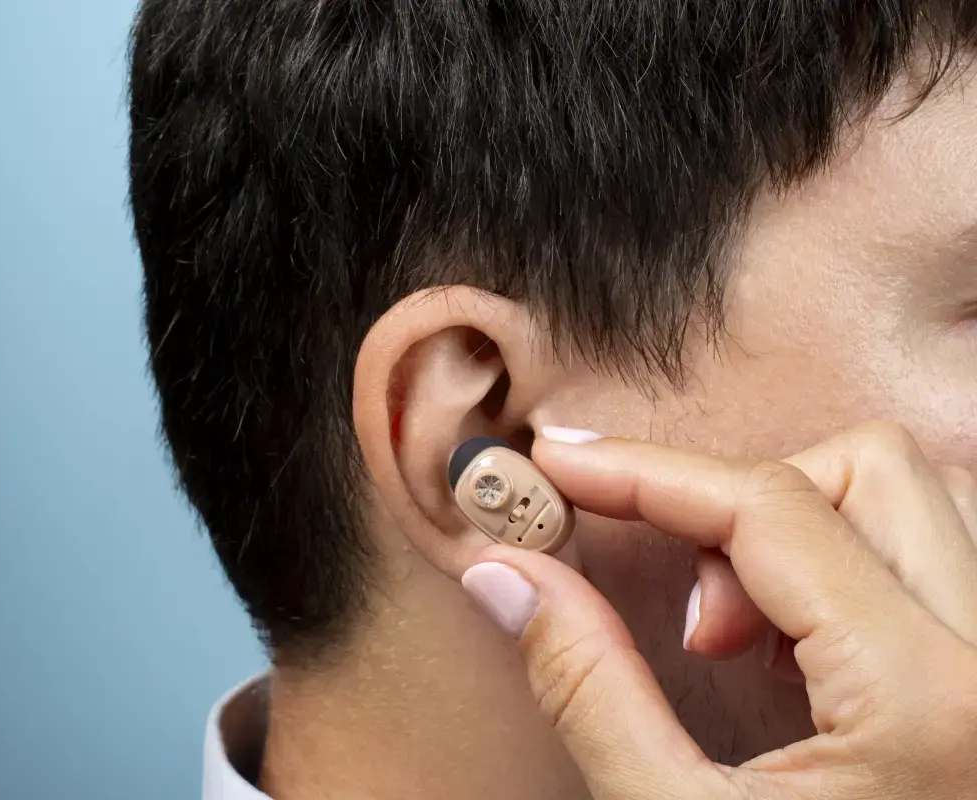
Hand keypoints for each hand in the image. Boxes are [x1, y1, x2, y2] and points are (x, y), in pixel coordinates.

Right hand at [460, 421, 976, 798]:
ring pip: (915, 503)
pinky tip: (798, 663)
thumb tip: (505, 572)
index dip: (644, 471)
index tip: (561, 463)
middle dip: (745, 507)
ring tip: (743, 644)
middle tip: (692, 620)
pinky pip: (934, 561)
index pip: (769, 507)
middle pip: (869, 470)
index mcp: (930, 703)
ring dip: (802, 536)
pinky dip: (845, 574)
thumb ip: (587, 683)